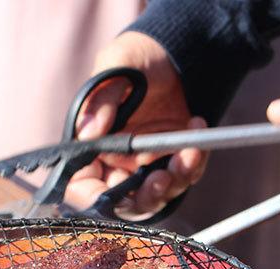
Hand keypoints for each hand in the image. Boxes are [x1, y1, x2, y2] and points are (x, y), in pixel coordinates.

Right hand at [65, 31, 207, 218]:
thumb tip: (88, 134)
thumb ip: (100, 100)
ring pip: (158, 195)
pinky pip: (184, 175)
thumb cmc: (133, 59)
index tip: (113, 192)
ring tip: (189, 150)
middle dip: (144, 197)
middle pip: (123, 203)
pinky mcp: (171, 162)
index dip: (93, 198)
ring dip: (175, 180)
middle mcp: (115, 166)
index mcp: (89, 151)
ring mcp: (144, 168)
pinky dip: (194, 161)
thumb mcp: (115, 67)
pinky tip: (197, 128)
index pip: (82, 189)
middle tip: (160, 179)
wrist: (168, 54)